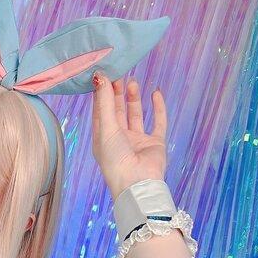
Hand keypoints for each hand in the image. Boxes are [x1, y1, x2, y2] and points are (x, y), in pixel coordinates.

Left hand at [91, 73, 167, 199]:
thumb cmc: (115, 158)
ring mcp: (137, 141)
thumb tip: (100, 76)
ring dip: (134, 99)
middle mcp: (119, 139)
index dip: (101, 94)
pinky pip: (158, 122)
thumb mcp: (106, 128)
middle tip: (118, 73)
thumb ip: (105, 102)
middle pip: (117, 111)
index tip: (103, 75)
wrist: (138, 183)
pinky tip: (156, 93)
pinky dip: (158, 108)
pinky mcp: (155, 143)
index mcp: (102, 138)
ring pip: (135, 115)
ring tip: (132, 81)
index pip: (100, 112)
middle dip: (117, 94)